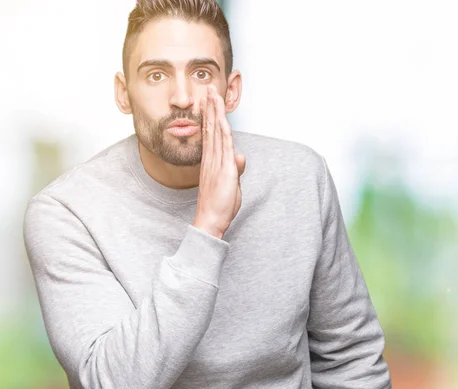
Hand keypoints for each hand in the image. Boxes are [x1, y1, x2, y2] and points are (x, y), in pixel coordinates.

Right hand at [193, 85, 245, 238]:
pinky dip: (223, 131)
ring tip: (212, 95)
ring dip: (215, 113)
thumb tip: (239, 157)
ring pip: (216, 132)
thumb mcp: (230, 184)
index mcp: (212, 161)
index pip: (212, 133)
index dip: (211, 115)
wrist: (210, 220)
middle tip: (208, 89)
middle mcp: (212, 158)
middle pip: (212, 127)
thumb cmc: (218, 205)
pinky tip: (222, 119)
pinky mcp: (224, 170)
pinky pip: (224, 146)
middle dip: (211, 107)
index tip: (209, 101)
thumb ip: (234, 169)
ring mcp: (217, 163)